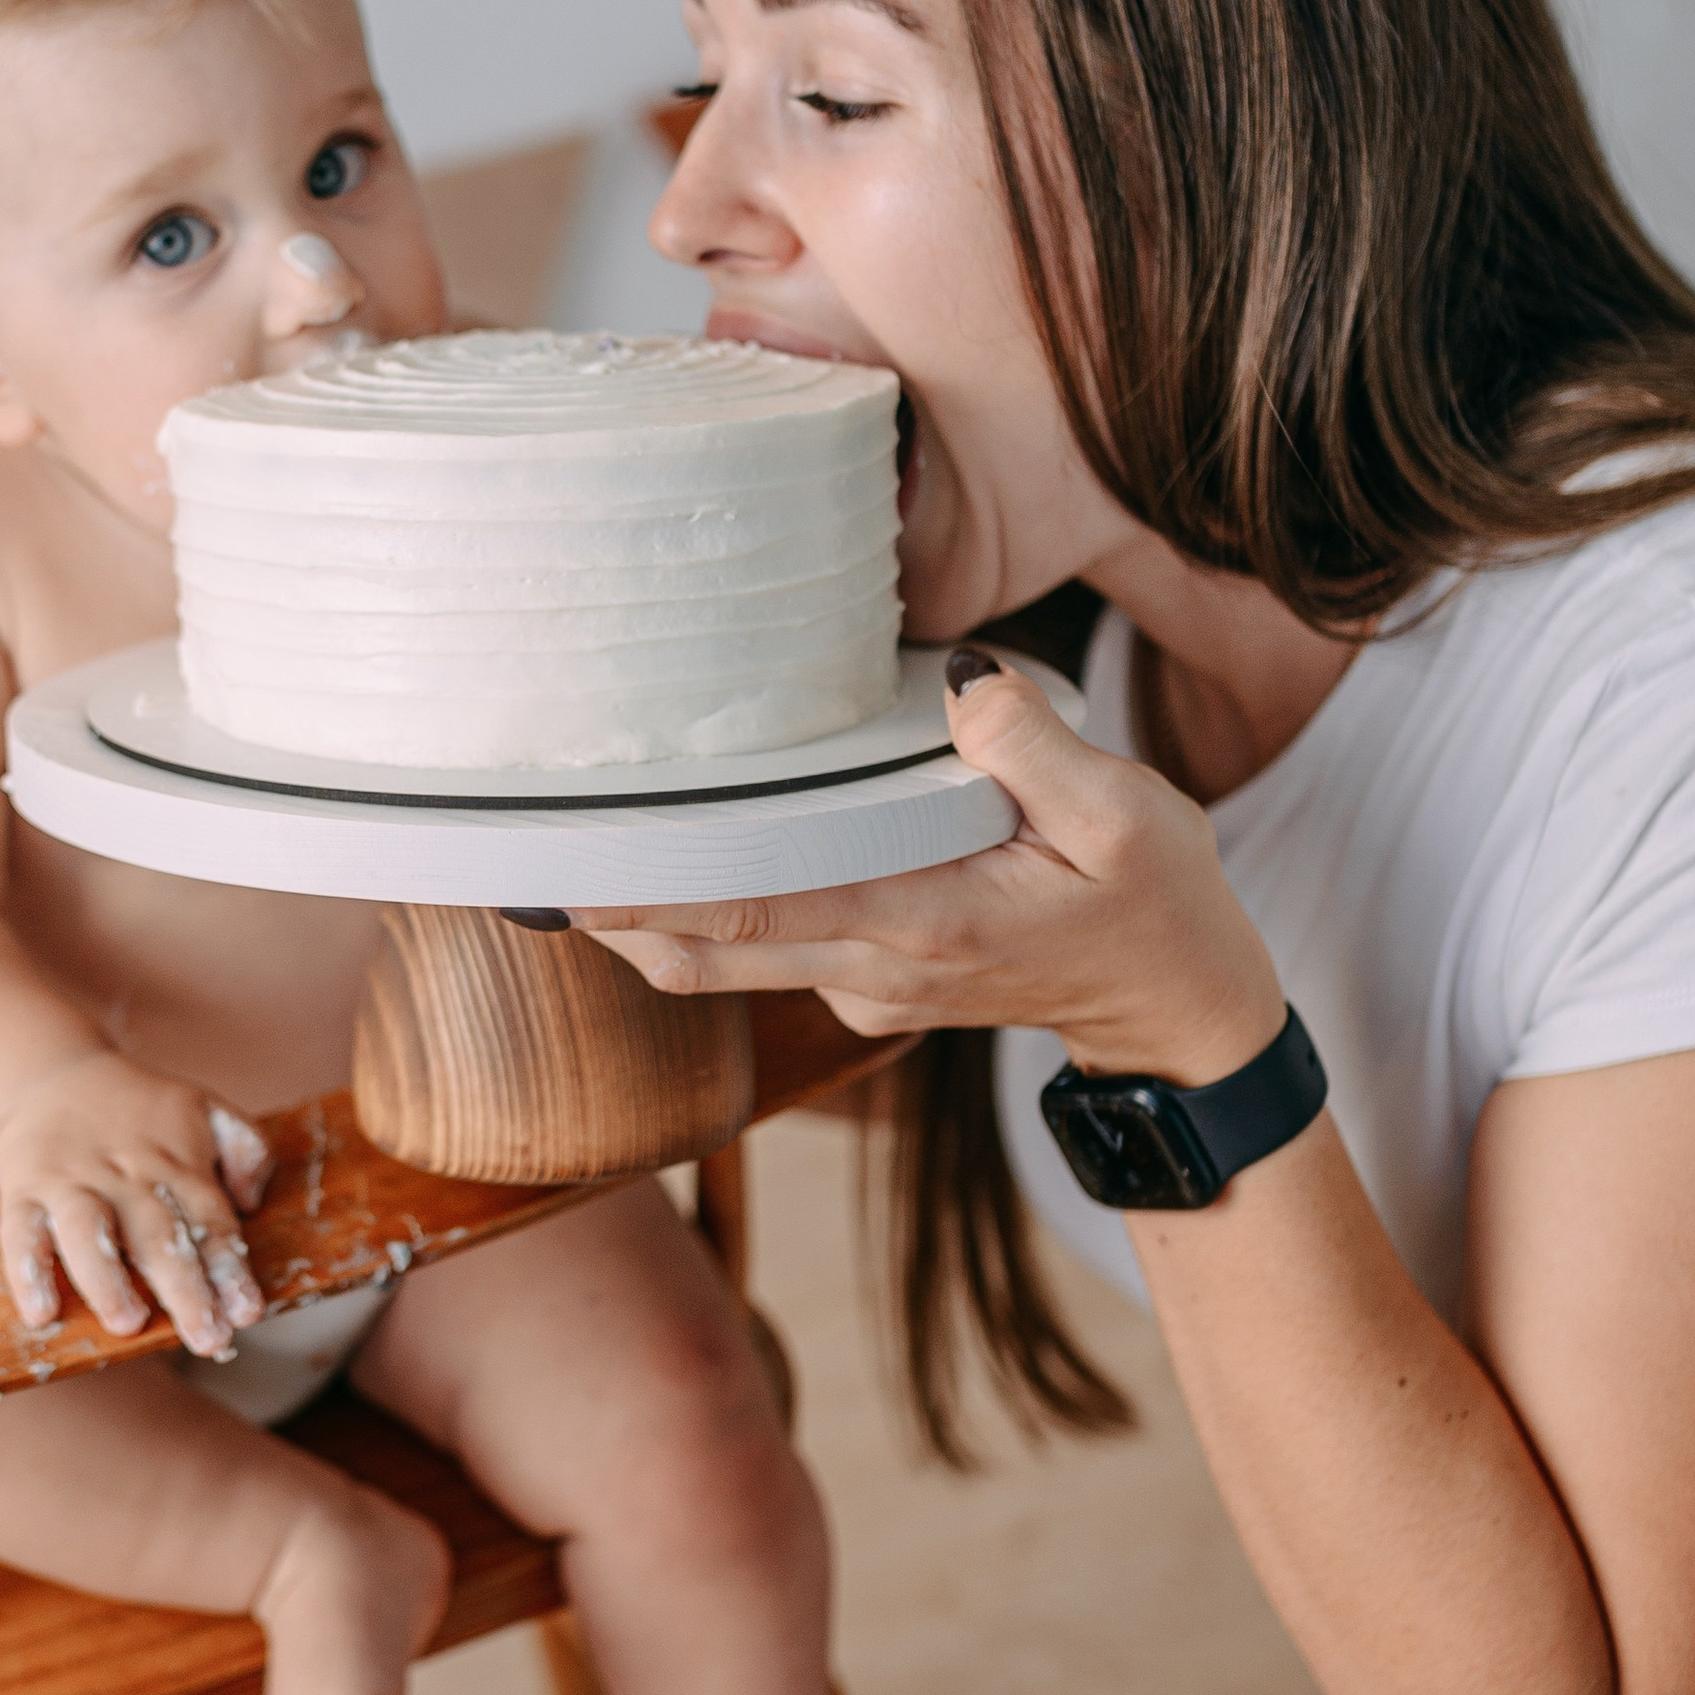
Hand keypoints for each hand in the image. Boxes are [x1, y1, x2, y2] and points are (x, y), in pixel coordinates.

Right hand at [0, 1055, 275, 1353]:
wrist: (49, 1075)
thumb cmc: (138, 1110)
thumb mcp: (205, 1110)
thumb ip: (246, 1148)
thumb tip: (252, 1201)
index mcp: (176, 1164)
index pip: (210, 1221)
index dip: (230, 1270)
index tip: (247, 1314)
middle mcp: (126, 1176)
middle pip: (157, 1235)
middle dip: (185, 1290)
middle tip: (207, 1339)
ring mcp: (71, 1183)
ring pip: (88, 1232)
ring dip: (108, 1280)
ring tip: (127, 1323)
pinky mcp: (23, 1191)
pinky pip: (20, 1233)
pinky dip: (28, 1272)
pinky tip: (41, 1313)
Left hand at [576, 656, 1284, 1082]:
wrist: (1179, 1010)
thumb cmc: (1157, 908)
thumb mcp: (1127, 817)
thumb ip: (1032, 746)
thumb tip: (958, 684)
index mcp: (923, 921)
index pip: (754, 910)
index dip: (650, 892)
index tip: (562, 868)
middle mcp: (871, 965)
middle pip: (702, 950)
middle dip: (606, 910)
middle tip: (514, 856)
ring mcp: (863, 980)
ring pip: (723, 956)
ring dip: (646, 912)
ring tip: (566, 845)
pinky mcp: (868, 974)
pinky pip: (763, 947)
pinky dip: (708, 912)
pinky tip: (674, 855)